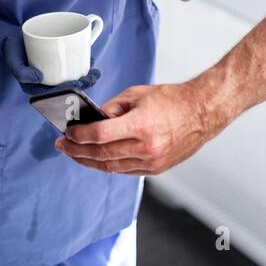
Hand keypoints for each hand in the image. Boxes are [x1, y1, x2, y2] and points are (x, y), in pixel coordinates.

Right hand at [0, 18, 101, 96]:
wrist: (8, 37)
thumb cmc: (11, 51)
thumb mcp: (13, 63)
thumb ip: (22, 73)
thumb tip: (40, 77)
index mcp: (36, 87)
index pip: (56, 92)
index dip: (70, 90)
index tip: (80, 83)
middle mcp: (45, 81)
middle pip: (66, 86)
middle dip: (82, 84)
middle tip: (94, 76)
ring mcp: (50, 70)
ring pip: (69, 76)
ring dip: (84, 76)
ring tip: (96, 72)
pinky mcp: (54, 60)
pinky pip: (67, 65)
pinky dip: (79, 64)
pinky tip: (89, 61)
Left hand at [53, 81, 216, 174]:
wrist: (202, 112)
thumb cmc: (173, 100)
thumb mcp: (137, 94)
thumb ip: (112, 108)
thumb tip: (93, 119)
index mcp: (140, 125)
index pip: (99, 135)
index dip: (79, 136)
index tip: (68, 133)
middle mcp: (146, 147)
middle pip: (101, 154)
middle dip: (77, 151)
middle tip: (63, 146)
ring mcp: (152, 161)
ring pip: (111, 167)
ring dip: (90, 162)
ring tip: (75, 154)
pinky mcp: (157, 168)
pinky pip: (126, 171)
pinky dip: (109, 166)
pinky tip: (98, 160)